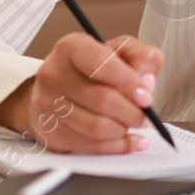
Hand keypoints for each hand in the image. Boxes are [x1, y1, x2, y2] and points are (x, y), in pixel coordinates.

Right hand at [0, 33, 163, 153]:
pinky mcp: (50, 131)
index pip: (100, 64)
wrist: (58, 87)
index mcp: (71, 48)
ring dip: (123, 129)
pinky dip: (116, 147)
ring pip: (96, 127)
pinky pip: (90, 146)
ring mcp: (48, 104)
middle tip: (145, 116)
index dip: (128, 82)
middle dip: (132, 112)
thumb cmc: (94, 68)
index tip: (146, 96)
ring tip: (133, 123)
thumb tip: (146, 81)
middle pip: (101, 100)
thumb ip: (142, 57)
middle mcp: (54, 74)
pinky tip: (129, 140)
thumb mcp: (122, 50)